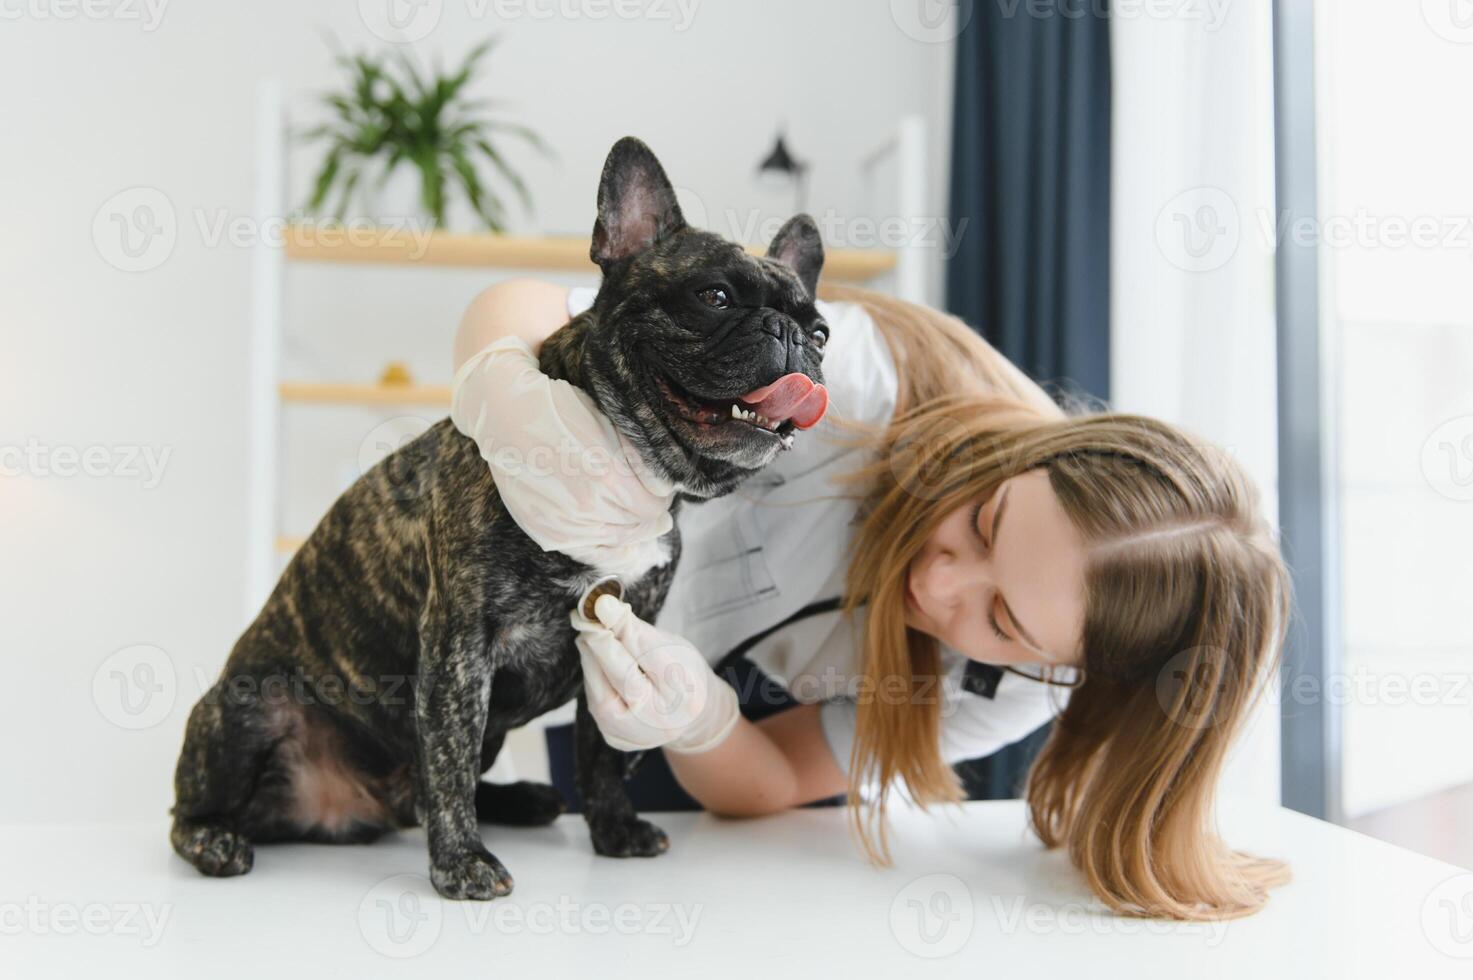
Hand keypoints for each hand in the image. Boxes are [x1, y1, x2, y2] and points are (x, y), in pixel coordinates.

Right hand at [451, 336, 675, 577]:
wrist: (506, 415)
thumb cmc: (560, 411)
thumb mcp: (608, 425)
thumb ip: (639, 458)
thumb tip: (664, 487)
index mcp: (608, 477)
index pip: (653, 507)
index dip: (662, 499)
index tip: (661, 491)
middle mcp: (586, 506)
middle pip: (636, 526)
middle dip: (648, 515)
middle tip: (651, 504)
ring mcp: (563, 524)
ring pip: (613, 541)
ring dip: (628, 529)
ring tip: (635, 518)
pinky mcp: (544, 531)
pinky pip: (586, 550)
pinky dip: (605, 546)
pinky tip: (617, 542)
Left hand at [570, 594, 738, 754]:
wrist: (690, 717)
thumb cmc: (681, 672)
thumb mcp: (669, 645)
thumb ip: (635, 630)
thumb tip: (603, 606)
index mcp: (686, 693)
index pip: (650, 658)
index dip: (622, 630)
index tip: (600, 605)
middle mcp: (663, 722)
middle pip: (624, 681)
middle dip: (600, 647)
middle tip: (587, 621)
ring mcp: (639, 736)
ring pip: (602, 698)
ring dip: (592, 664)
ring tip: (590, 639)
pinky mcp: (618, 741)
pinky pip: (597, 709)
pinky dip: (593, 683)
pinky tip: (596, 666)